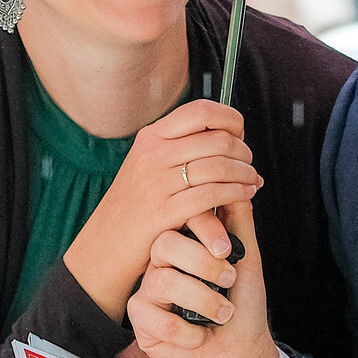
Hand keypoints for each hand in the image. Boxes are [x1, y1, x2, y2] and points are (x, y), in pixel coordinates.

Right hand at [62, 100, 261, 318]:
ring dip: (245, 173)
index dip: (230, 119)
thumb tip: (227, 136)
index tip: (240, 133)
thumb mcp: (147, 167)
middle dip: (244, 152)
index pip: (200, 111)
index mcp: (152, 138)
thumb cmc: (134, 208)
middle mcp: (153, 154)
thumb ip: (179, 150)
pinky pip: (212, 194)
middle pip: (217, 139)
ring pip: (219, 166)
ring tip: (253, 182)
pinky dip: (236, 193)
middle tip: (250, 164)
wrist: (104, 246)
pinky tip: (244, 196)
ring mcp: (157, 183)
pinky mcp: (164, 211)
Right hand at [128, 200, 280, 357]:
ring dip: (202, 300)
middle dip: (203, 265)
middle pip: (165, 244)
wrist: (241, 357)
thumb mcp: (247, 262)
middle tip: (228, 283)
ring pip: (162, 280)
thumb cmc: (244, 310)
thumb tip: (236, 184)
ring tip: (222, 314)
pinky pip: (154, 316)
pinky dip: (186, 331)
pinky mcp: (140, 321)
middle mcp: (163, 264)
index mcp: (185, 246)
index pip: (181, 219)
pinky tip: (198, 338)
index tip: (229, 253)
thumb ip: (239, 224)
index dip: (204, 229)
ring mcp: (148, 291)